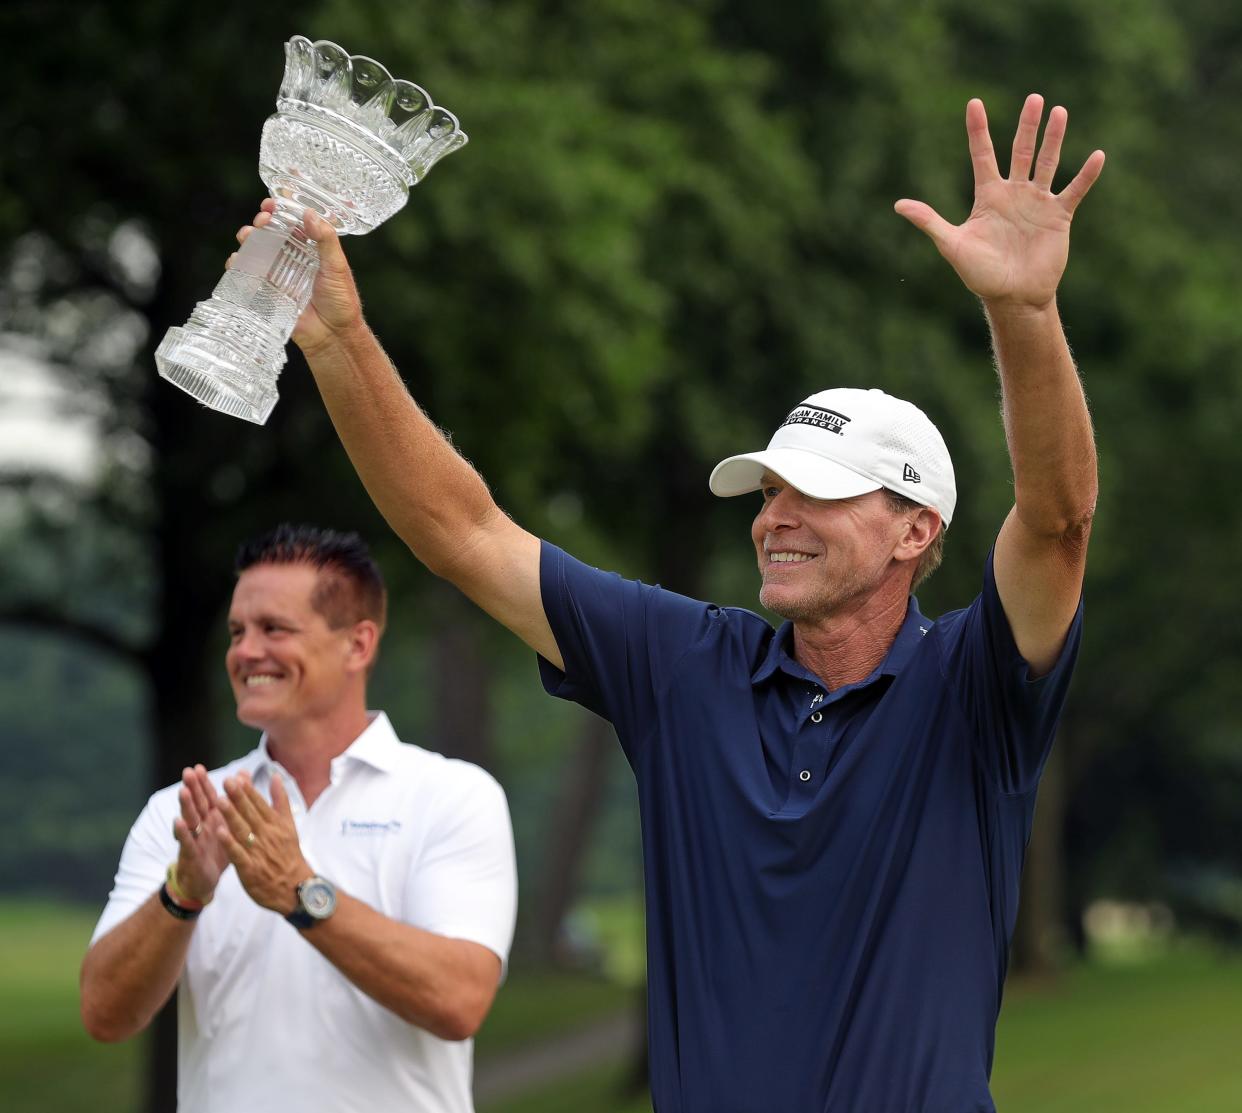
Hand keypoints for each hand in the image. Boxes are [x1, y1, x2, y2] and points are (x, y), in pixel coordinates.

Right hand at [171, 765, 229, 903]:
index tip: (198, 767)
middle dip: (192, 788)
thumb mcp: (227, 826)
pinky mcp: (190, 854)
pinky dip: (182, 832)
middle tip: (188, 772)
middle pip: (196, 804)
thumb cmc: (217, 850)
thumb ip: (234, 802)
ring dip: (186, 806)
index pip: (207, 797)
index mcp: (212, 818)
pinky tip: (178, 821)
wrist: (205, 881)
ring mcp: (194, 839)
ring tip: (184, 791)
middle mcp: (201, 826)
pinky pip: (187, 842)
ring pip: (190, 819)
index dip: (202, 783)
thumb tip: (242, 777)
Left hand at [214, 771, 312, 915]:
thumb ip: (280, 801)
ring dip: (231, 815)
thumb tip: (276, 777)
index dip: (247, 790)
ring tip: (219, 801)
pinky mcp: (250, 868)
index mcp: (275, 824)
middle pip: (250, 813)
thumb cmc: (288, 854)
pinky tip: (219, 832)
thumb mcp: (289, 824)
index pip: (259, 804)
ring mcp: (258, 852)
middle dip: (237, 797)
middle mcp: (266, 835)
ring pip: (242, 830)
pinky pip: (238, 854)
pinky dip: (229, 843)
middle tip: (226, 781)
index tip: (236, 777)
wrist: (294, 887)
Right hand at [233, 200, 364, 353]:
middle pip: (270, 233)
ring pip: (256, 251)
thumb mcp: (337, 267)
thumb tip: (309, 213)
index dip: (280, 211)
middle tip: (262, 221)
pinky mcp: (267, 291)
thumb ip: (326, 240)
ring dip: (247, 240)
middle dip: (261, 223)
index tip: (272, 204)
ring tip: (247, 237)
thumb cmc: (341, 301)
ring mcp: (277, 274)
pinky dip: (238, 265)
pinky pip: (248, 275)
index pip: (292, 223)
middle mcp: (291, 258)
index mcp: (310, 248)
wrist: (333, 335)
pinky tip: (237, 261)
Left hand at [894, 94, 1104, 310]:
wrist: (1013, 297)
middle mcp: (1014, 193)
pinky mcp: (1058, 216)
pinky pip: (1074, 190)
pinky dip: (1086, 175)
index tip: (974, 103)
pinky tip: (1097, 156)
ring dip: (1053, 139)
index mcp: (988, 196)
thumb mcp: (952, 245)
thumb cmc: (980, 274)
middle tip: (1034, 98)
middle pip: (1020, 151)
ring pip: (1047, 162)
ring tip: (1059, 112)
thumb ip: (929, 222)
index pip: (982, 155)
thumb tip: (898, 205)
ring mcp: (1037, 203)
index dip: (978, 131)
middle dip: (1026, 125)